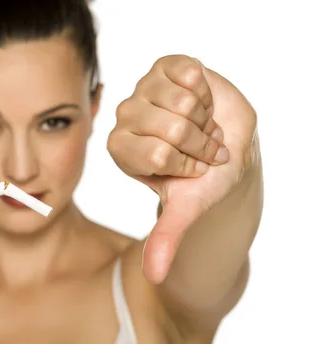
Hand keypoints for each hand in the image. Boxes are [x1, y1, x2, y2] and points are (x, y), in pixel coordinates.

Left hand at [107, 55, 257, 283]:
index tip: (190, 169)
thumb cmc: (200, 179)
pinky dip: (208, 92)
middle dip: (201, 144)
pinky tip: (202, 102)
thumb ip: (166, 238)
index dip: (187, 164)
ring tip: (201, 126)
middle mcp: (124, 118)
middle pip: (174, 128)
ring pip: (184, 102)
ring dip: (205, 120)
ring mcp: (143, 89)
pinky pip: (191, 74)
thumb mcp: (185, 209)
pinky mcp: (164, 66)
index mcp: (120, 150)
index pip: (158, 155)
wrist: (223, 149)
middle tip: (200, 149)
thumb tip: (153, 276)